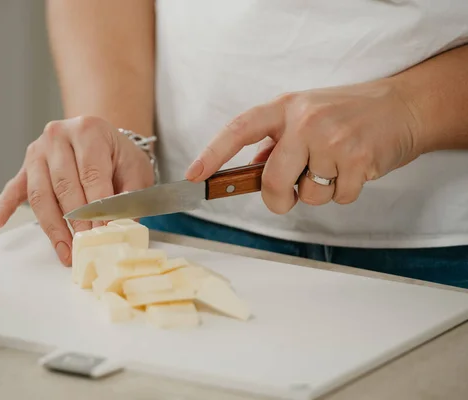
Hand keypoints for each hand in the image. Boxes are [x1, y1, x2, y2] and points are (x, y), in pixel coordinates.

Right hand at [0, 116, 154, 264]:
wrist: (99, 137)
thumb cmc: (117, 155)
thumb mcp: (135, 167)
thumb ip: (130, 193)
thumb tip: (122, 223)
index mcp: (88, 130)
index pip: (91, 175)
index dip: (98, 207)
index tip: (103, 232)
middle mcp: (58, 136)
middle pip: (64, 186)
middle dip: (76, 221)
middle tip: (85, 246)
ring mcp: (38, 151)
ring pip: (41, 193)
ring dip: (52, 226)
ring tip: (64, 250)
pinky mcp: (26, 166)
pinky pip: (14, 188)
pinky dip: (4, 206)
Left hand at [185, 80, 421, 213]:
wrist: (403, 106)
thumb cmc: (348, 113)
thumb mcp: (306, 113)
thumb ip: (278, 140)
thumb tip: (253, 171)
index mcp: (286, 107)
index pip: (239, 129)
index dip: (213, 153)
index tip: (193, 175)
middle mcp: (305, 121)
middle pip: (272, 180)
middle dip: (277, 198)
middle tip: (288, 195)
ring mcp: (332, 140)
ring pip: (307, 194)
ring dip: (318, 192)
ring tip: (335, 166)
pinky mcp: (358, 160)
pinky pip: (337, 198)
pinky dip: (344, 192)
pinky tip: (354, 170)